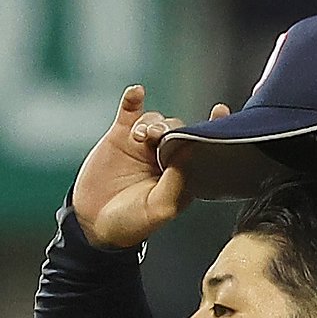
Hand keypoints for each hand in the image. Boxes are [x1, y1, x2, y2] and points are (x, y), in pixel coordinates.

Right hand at [72, 85, 229, 248]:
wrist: (94, 224)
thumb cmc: (131, 223)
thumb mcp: (158, 208)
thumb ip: (177, 180)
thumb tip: (191, 148)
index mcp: (181, 175)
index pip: (201, 147)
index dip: (212, 127)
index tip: (221, 111)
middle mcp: (165, 156)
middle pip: (175, 128)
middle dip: (169, 129)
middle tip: (156, 138)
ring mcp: (142, 145)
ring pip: (154, 119)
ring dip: (149, 122)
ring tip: (139, 137)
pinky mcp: (121, 136)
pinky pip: (130, 110)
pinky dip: (133, 99)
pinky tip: (136, 93)